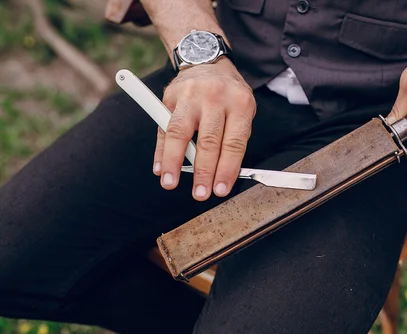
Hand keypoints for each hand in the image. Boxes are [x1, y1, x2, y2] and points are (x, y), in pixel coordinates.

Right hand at [155, 58, 255, 199]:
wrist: (208, 61)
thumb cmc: (228, 95)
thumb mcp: (241, 111)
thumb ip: (230, 141)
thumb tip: (218, 176)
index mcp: (240, 103)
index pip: (234, 143)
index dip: (227, 169)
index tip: (220, 190)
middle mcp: (215, 97)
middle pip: (209, 141)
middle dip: (204, 172)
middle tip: (200, 194)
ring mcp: (190, 95)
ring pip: (180, 132)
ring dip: (174, 162)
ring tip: (170, 183)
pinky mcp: (170, 95)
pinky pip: (163, 126)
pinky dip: (160, 150)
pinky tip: (159, 168)